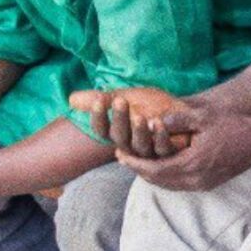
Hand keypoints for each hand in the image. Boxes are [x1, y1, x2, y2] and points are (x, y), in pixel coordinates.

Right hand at [69, 84, 195, 156]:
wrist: (179, 112)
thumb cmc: (149, 105)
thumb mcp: (125, 98)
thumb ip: (101, 100)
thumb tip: (71, 99)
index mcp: (116, 132)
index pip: (101, 129)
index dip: (99, 116)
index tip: (99, 99)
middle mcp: (129, 144)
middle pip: (119, 136)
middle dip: (118, 118)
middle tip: (119, 100)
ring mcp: (148, 150)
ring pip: (139, 145)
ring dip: (138, 130)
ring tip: (138, 114)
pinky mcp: (168, 152)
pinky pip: (162, 148)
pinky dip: (160, 136)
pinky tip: (159, 121)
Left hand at [115, 106, 250, 193]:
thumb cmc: (234, 125)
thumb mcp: (206, 117)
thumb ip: (179, 118)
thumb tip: (153, 120)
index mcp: (191, 164)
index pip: (153, 169)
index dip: (133, 162)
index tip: (118, 153)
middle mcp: (193, 180)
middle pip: (156, 180)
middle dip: (138, 169)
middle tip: (122, 156)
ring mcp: (201, 185)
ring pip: (166, 185)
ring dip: (150, 174)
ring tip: (137, 161)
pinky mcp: (207, 185)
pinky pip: (178, 185)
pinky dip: (164, 177)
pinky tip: (161, 165)